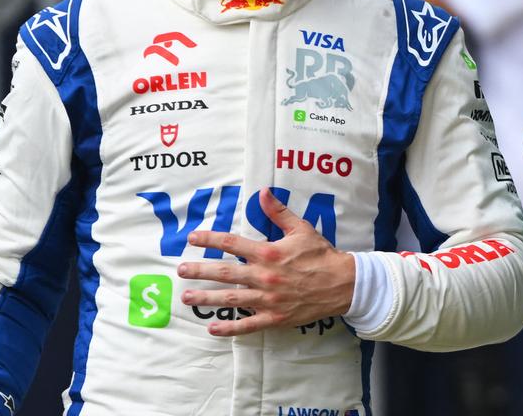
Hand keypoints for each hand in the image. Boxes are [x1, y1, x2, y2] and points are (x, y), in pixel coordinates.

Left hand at [177, 188, 355, 335]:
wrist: (343, 284)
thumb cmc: (321, 255)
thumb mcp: (302, 229)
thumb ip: (279, 212)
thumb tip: (263, 192)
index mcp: (269, 252)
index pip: (232, 243)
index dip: (210, 239)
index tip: (193, 238)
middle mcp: (264, 276)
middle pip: (224, 272)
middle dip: (199, 270)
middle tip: (180, 270)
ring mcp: (268, 299)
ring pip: (230, 299)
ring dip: (206, 298)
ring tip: (186, 297)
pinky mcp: (275, 317)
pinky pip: (248, 325)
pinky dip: (230, 329)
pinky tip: (213, 329)